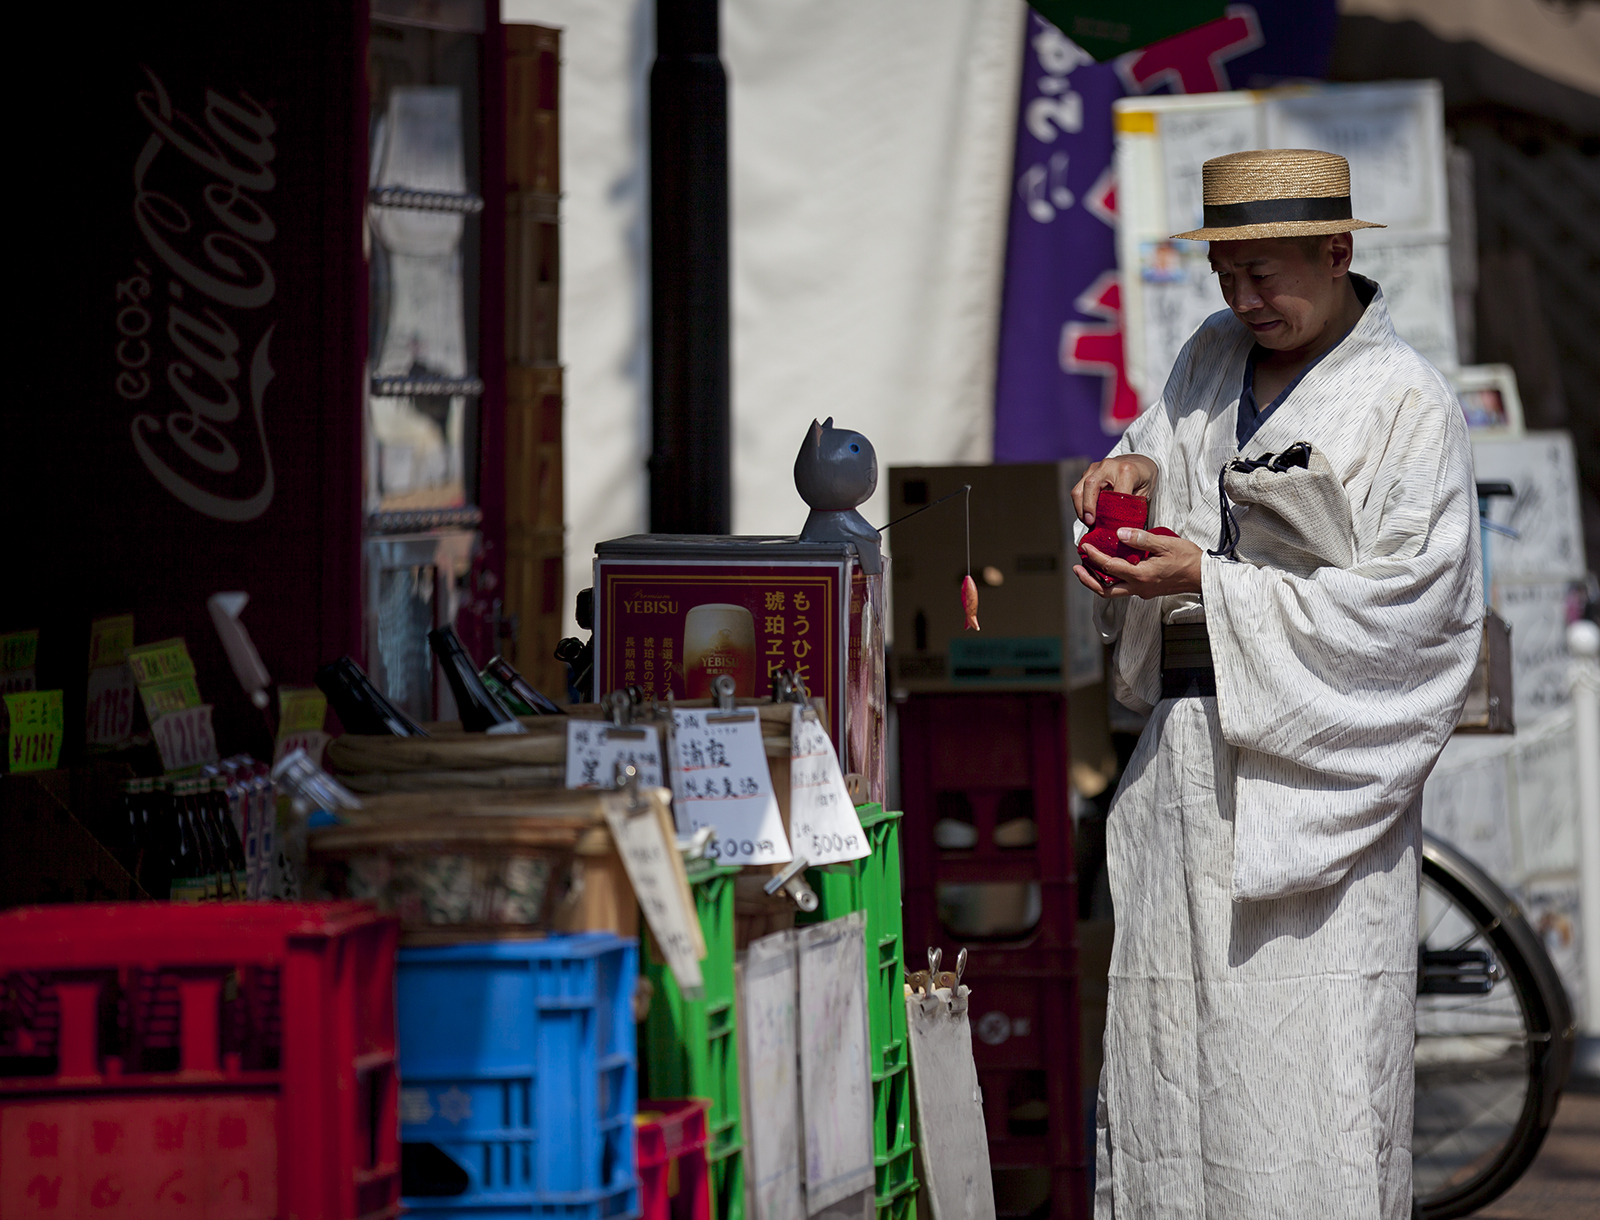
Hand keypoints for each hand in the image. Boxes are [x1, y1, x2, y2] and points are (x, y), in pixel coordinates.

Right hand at [1073, 455, 1158, 526]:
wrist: (1141, 461)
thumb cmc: (1144, 477)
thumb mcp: (1145, 493)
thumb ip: (1132, 507)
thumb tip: (1120, 527)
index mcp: (1126, 471)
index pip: (1114, 495)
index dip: (1110, 513)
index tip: (1110, 526)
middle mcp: (1109, 466)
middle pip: (1090, 486)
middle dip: (1087, 507)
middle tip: (1090, 523)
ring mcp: (1096, 467)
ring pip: (1079, 488)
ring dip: (1080, 507)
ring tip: (1087, 521)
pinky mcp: (1089, 471)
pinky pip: (1079, 489)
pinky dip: (1081, 503)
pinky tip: (1088, 514)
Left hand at [1074, 529, 1203, 599]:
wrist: (1204, 576)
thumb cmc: (1189, 559)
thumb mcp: (1165, 544)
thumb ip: (1141, 539)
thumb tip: (1119, 533)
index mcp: (1141, 575)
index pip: (1110, 567)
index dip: (1094, 557)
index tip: (1084, 547)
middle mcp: (1139, 587)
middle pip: (1105, 591)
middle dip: (1088, 580)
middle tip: (1077, 568)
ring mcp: (1143, 591)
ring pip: (1114, 592)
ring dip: (1098, 582)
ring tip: (1088, 570)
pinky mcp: (1148, 590)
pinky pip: (1124, 588)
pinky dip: (1112, 580)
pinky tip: (1111, 569)